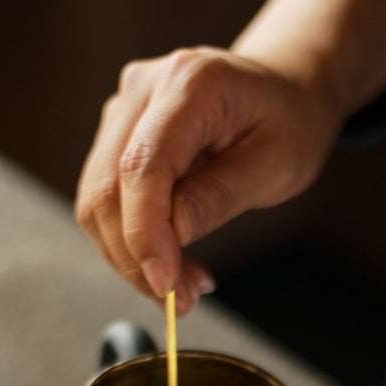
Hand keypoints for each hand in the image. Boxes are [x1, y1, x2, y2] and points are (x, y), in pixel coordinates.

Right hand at [75, 45, 339, 312]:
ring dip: (131, 257)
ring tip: (181, 287)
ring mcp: (125, 110)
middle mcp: (145, 88)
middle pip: (108, 187)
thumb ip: (219, 196)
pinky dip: (131, 242)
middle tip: (179, 301)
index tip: (166, 284)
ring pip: (98, 200)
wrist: (284, 90)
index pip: (142, 166)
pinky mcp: (118, 135)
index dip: (146, 233)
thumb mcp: (274, 166)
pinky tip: (170, 262)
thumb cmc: (287, 121)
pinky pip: (107, 200)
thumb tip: (173, 234)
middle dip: (137, 258)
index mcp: (190, 83)